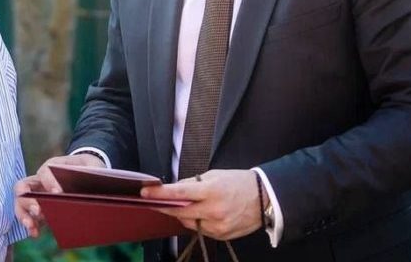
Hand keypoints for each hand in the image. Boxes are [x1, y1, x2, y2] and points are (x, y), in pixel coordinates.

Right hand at [13, 153, 105, 237]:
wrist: (86, 173)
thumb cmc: (88, 168)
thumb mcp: (93, 165)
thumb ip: (94, 171)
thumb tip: (95, 184)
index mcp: (52, 166)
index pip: (44, 172)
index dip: (49, 182)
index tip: (58, 193)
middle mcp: (40, 180)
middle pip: (23, 187)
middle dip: (28, 200)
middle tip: (39, 211)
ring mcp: (37, 195)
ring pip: (21, 203)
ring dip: (24, 215)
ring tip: (31, 226)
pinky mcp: (40, 209)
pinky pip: (29, 216)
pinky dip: (30, 226)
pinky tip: (35, 234)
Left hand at [142, 169, 262, 240]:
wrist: (265, 199)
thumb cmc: (240, 182)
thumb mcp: (215, 175)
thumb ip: (194, 183)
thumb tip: (176, 189)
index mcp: (212, 191)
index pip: (180, 192)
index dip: (160, 194)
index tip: (145, 193)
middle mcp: (213, 210)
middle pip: (180, 212)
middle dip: (166, 206)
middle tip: (155, 201)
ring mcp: (217, 225)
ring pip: (189, 222)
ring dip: (184, 214)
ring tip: (191, 203)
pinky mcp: (221, 235)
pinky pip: (200, 229)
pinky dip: (197, 221)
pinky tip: (204, 213)